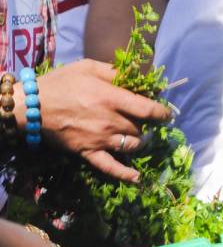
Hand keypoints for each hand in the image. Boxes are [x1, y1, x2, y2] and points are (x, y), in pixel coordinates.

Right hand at [29, 61, 170, 182]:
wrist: (31, 107)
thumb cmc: (61, 83)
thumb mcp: (89, 68)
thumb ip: (115, 72)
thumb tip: (139, 76)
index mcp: (112, 98)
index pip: (149, 110)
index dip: (162, 113)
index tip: (167, 114)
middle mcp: (110, 121)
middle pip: (141, 128)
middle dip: (148, 125)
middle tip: (147, 122)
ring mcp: (100, 139)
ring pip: (132, 145)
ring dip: (140, 142)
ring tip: (141, 137)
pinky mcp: (87, 153)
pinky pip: (110, 167)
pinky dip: (125, 174)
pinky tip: (137, 178)